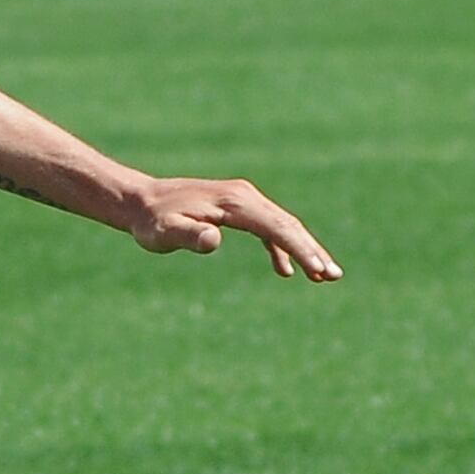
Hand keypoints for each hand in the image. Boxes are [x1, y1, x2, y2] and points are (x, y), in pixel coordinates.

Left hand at [124, 177, 341, 280]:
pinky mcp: (237, 208)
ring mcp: (242, 200)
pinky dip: (281, 246)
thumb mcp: (163, 232)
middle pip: (288, 224)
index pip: (276, 227)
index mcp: (234, 203)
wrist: (140, 202)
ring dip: (303, 249)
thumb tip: (214, 239)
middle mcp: (244, 196)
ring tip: (323, 276)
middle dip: (312, 250)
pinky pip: (267, 227)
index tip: (318, 269)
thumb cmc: (151, 221)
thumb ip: (189, 235)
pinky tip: (285, 270)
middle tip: (334, 276)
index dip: (300, 249)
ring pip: (282, 225)